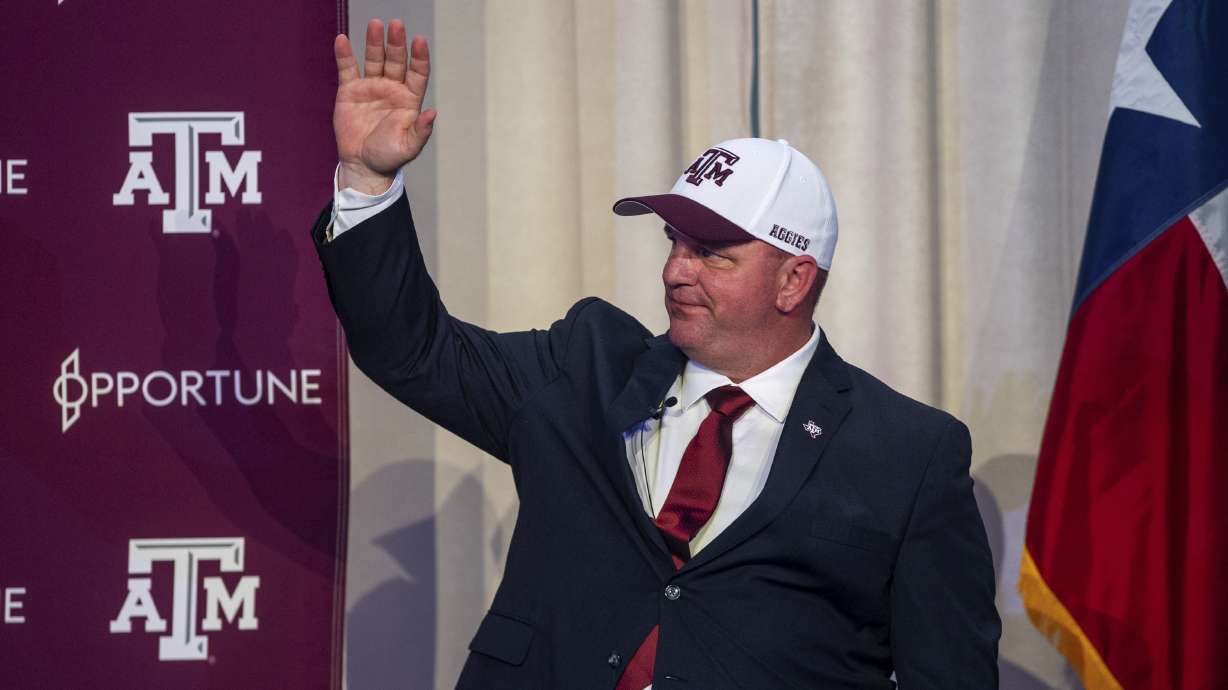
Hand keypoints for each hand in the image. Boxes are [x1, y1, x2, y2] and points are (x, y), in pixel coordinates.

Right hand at [333, 19, 436, 193]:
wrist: (363, 165)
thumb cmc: (390, 156)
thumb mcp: (409, 147)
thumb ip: (421, 130)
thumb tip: (432, 113)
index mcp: (409, 99)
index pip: (417, 73)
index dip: (419, 57)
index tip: (419, 41)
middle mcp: (391, 88)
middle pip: (395, 60)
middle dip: (396, 43)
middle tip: (396, 25)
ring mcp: (371, 87)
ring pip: (374, 59)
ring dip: (374, 42)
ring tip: (375, 25)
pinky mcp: (350, 91)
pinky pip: (347, 69)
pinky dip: (344, 54)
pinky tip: (342, 39)